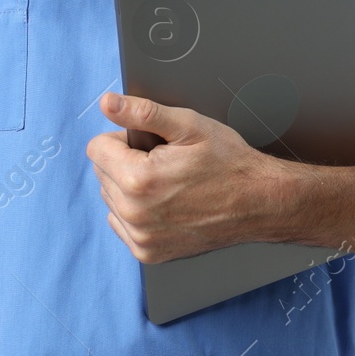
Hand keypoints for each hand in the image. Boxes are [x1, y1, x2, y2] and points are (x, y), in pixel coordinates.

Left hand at [88, 92, 286, 262]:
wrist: (258, 202)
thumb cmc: (228, 163)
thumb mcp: (189, 126)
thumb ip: (142, 112)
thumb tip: (108, 103)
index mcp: (138, 179)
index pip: (96, 148)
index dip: (123, 138)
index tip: (149, 143)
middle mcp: (134, 214)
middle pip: (102, 174)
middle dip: (126, 162)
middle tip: (164, 162)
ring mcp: (140, 237)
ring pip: (111, 199)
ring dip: (129, 188)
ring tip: (168, 182)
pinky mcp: (148, 252)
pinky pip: (122, 224)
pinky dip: (137, 211)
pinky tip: (166, 203)